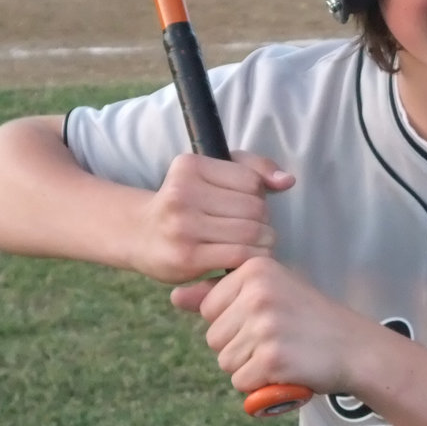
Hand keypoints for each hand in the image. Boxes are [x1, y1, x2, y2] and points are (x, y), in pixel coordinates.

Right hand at [129, 151, 292, 283]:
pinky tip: (245, 259)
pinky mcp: (186, 257)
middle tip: (255, 230)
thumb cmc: (186, 202)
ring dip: (263, 242)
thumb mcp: (211, 173)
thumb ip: (253, 168)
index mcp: (190, 166)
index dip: (259, 195)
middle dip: (263, 221)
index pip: (252, 181)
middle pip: (254, 208)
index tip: (247, 205)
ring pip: (251, 232)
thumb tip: (288, 181)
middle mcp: (183, 193)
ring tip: (255, 244)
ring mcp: (182, 226)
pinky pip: (239, 256)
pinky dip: (251, 259)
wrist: (138, 234)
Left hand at [171, 257, 374, 395]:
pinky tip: (287, 369)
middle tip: (279, 338)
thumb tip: (175, 297)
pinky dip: (261, 384)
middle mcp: (258, 292)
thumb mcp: (268, 293)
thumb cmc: (307, 319)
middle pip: (213, 338)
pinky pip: (242, 382)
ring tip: (284, 351)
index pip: (209, 308)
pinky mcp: (272, 358)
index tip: (270, 317)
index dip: (235, 322)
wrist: (354, 347)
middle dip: (241, 347)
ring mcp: (265, 325)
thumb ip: (220, 295)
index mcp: (255, 268)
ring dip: (250, 367)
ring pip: (225, 362)